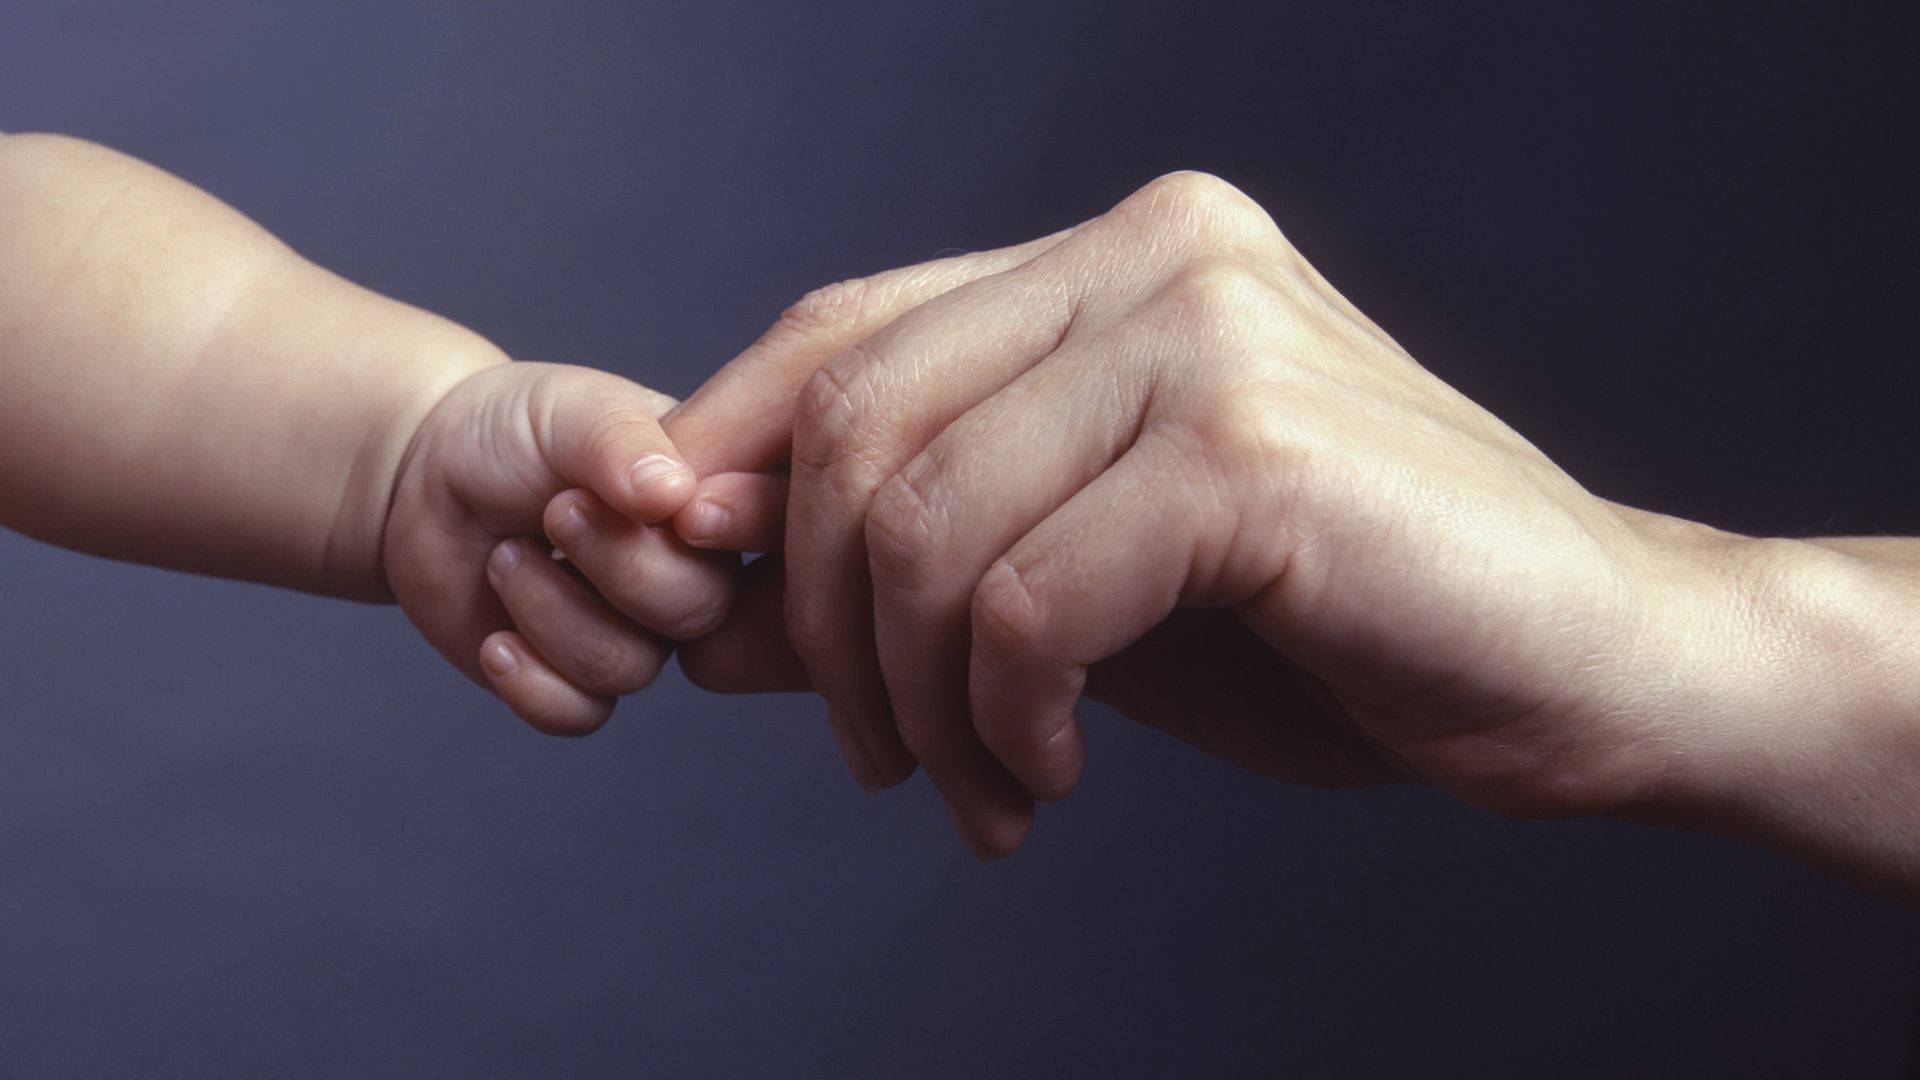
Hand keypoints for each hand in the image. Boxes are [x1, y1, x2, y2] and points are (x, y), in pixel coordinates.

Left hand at [383, 361, 734, 734]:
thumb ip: (620, 443)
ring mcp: (637, 632)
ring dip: (550, 612)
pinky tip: (496, 639)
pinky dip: (532, 684)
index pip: (761, 531)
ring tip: (504, 557)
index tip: (667, 503)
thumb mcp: (572, 410)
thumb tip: (671, 494)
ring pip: (630, 666)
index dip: (728, 527)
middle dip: (617, 566)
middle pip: (698, 611)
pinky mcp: (576, 679)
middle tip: (555, 511)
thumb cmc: (516, 428)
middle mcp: (692, 573)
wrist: (429, 474)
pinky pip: (580, 714)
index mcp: (715, 500)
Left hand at [663, 172, 1744, 856]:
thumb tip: (706, 611)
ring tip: (983, 791)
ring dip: (919, 696)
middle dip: (827, 617)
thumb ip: (912, 575)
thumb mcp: (1085, 590)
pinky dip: (1004, 715)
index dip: (734, 449)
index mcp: (1120, 255)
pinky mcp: (1252, 446)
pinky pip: (1026, 598)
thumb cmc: (1336, 626)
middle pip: (860, 421)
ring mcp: (1210, 334)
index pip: (850, 329)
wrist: (1587, 669)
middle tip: (880, 757)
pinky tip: (1052, 775)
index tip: (695, 578)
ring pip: (928, 519)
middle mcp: (1159, 254)